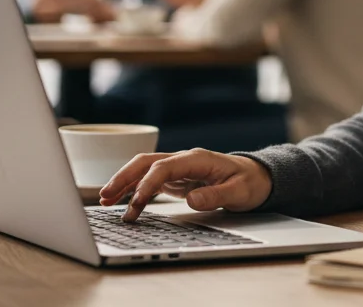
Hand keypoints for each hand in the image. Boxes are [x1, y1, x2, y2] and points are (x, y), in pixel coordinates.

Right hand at [99, 148, 272, 221]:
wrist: (258, 177)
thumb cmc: (250, 182)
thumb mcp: (239, 192)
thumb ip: (215, 197)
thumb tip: (191, 200)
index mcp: (198, 159)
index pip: (164, 168)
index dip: (147, 185)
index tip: (135, 204)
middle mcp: (185, 159)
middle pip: (146, 163)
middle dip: (124, 178)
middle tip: (105, 197)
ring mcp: (180, 167)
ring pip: (144, 170)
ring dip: (124, 182)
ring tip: (105, 200)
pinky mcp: (178, 178)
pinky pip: (150, 180)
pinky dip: (134, 188)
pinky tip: (122, 199)